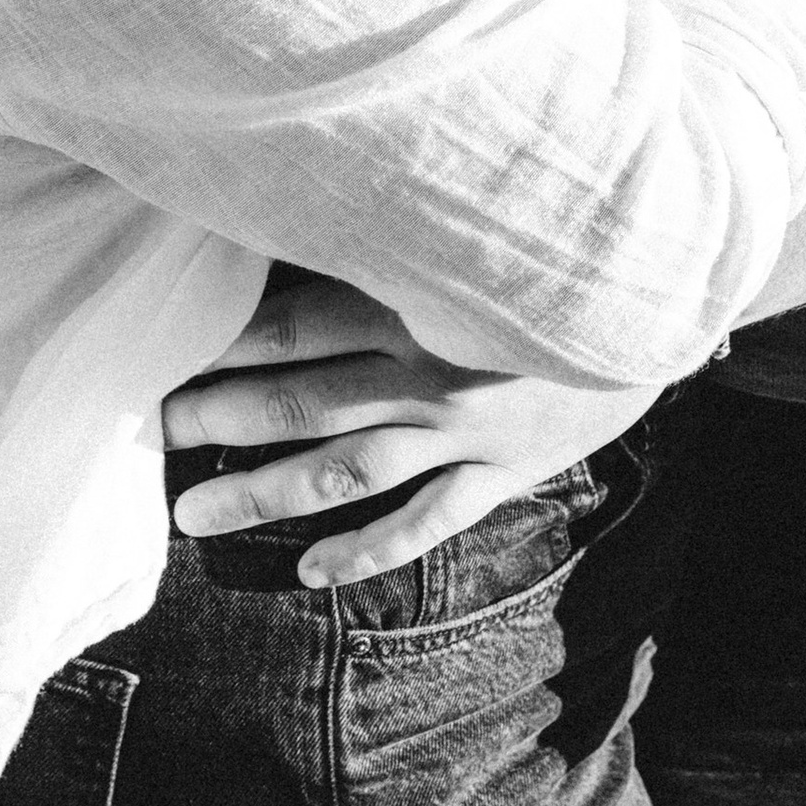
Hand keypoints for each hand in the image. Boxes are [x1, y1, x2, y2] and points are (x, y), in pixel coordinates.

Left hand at [160, 270, 652, 588]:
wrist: (653, 298)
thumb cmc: (542, 254)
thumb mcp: (463, 235)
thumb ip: (385, 242)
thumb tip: (289, 231)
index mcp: (414, 298)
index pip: (296, 324)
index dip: (225, 343)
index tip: (163, 353)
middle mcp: (431, 366)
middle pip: (305, 398)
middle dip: (222, 415)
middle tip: (151, 430)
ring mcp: (466, 428)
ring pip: (349, 469)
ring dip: (268, 492)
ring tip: (195, 513)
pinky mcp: (503, 470)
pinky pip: (428, 519)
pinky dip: (371, 550)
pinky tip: (313, 574)